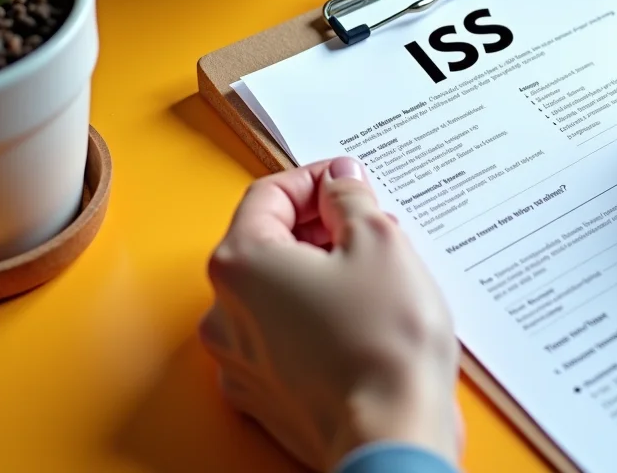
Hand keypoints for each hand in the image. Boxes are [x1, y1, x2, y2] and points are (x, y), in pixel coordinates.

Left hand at [199, 157, 461, 470]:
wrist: (392, 437)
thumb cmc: (384, 342)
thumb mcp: (379, 240)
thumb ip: (350, 199)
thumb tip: (340, 183)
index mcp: (241, 262)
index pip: (269, 194)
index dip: (317, 179)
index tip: (351, 183)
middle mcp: (224, 311)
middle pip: (268, 244)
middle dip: (321, 228)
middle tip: (373, 228)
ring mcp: (238, 360)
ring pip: (276, 293)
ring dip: (320, 274)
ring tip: (376, 277)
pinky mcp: (262, 396)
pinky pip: (283, 339)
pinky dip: (315, 321)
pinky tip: (361, 323)